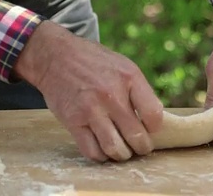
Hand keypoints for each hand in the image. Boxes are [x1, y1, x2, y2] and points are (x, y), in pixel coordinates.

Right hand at [14, 21, 162, 161]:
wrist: (56, 56)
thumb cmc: (96, 63)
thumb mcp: (125, 66)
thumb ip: (140, 91)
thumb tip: (155, 121)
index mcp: (129, 78)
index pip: (154, 114)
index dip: (155, 127)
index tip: (151, 129)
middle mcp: (111, 94)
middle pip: (136, 136)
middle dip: (142, 147)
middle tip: (141, 147)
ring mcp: (90, 109)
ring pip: (114, 148)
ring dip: (122, 155)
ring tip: (124, 151)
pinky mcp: (72, 121)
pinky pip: (92, 151)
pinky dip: (101, 156)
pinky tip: (104, 149)